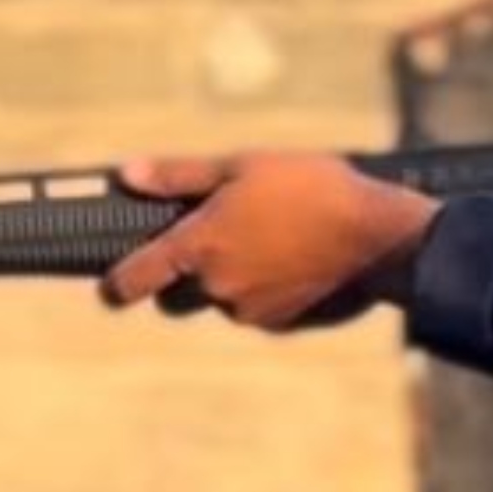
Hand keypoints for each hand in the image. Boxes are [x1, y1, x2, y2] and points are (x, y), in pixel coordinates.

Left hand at [98, 150, 438, 331]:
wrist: (381, 238)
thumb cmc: (312, 189)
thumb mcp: (243, 166)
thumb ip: (180, 177)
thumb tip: (127, 175)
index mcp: (199, 247)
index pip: (136, 279)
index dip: (117, 285)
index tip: (111, 287)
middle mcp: (217, 288)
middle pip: (177, 296)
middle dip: (186, 275)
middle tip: (220, 238)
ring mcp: (249, 312)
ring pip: (223, 300)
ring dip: (234, 277)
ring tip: (274, 237)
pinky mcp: (281, 325)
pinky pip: (259, 309)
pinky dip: (268, 290)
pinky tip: (298, 259)